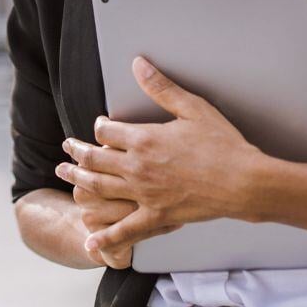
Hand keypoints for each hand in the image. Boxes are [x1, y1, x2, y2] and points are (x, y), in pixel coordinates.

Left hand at [55, 55, 263, 260]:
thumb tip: (138, 64)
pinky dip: (105, 237)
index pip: (106, 131)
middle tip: (66, 149)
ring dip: (78, 181)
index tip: (98, 127)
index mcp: (143, 139)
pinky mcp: (156, 217)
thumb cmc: (222, 143)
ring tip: (63, 176)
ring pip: (100, 188)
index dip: (99, 127)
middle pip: (95, 159)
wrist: (243, 182)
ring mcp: (144, 195)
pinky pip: (125, 230)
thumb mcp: (192, 107)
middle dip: (77, 152)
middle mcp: (137, 167)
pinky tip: (90, 242)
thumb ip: (161, 87)